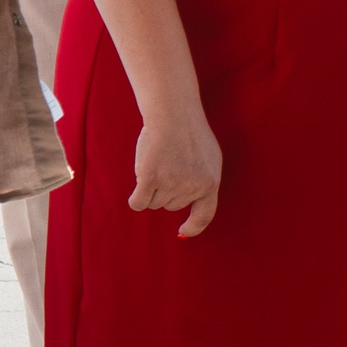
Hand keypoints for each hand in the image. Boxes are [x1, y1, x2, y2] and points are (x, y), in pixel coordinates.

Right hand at [130, 108, 223, 236]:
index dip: (193, 227)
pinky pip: (138, 203)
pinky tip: (140, 179)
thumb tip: (195, 206)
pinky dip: (136, 197)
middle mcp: (192, 187)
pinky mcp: (150, 179)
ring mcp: (171, 184)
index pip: (204, 216)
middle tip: (168, 163)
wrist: (174, 114)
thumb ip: (203, 181)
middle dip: (165, 189)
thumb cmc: (190, 133)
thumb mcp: (209, 158)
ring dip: (151, 188)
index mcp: (211, 182)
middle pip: (170, 206)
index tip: (183, 232)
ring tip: (159, 161)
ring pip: (154, 203)